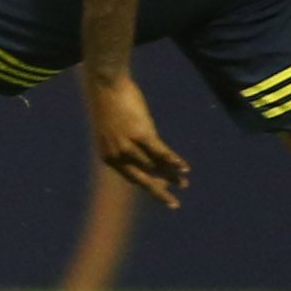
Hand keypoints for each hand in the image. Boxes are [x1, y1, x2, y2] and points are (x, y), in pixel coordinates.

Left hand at [84, 68, 191, 208]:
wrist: (105, 85)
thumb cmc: (110, 104)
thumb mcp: (114, 129)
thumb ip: (127, 144)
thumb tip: (147, 154)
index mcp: (107, 156)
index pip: (131, 176)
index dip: (148, 185)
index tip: (160, 192)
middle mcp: (117, 155)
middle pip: (143, 178)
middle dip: (160, 191)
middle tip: (174, 204)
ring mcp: (128, 145)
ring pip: (154, 166)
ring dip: (171, 176)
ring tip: (184, 182)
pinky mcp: (141, 134)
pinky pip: (161, 152)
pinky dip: (174, 161)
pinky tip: (185, 168)